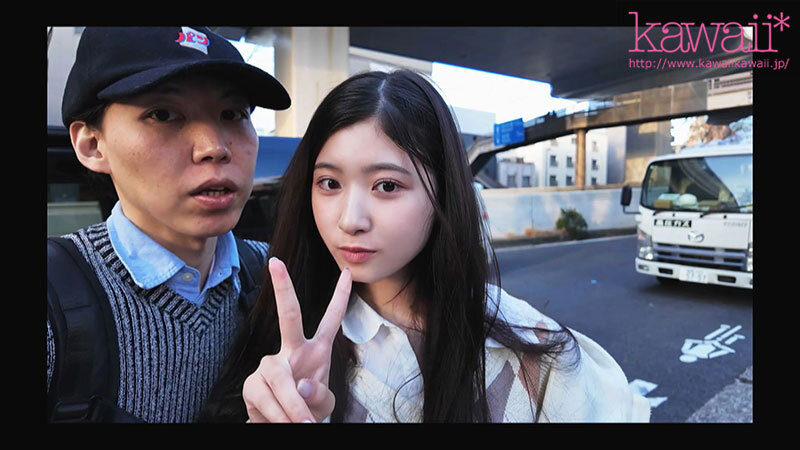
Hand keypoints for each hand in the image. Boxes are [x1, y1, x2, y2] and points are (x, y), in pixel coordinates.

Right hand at [243, 257, 350, 422]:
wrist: (284, 427)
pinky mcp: (253, 383)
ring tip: (301, 425)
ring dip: (292, 408)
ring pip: (281, 379)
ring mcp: (270, 364)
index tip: (347, 272)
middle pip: (289, 316)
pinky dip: (277, 416)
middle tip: (276, 262)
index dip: (340, 296)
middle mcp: (291, 350)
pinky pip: (266, 399)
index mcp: (316, 350)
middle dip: (283, 288)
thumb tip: (302, 385)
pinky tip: (279, 422)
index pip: (331, 320)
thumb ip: (320, 395)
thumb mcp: (324, 403)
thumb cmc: (308, 409)